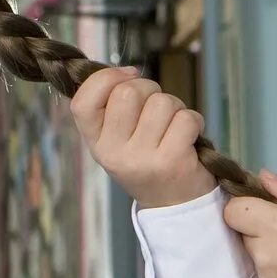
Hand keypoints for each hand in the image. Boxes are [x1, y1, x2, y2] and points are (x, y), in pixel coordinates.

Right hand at [72, 66, 217, 209]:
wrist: (172, 205)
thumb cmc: (147, 159)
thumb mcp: (118, 139)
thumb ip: (113, 107)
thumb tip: (128, 72)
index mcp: (96, 143)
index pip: (83, 101)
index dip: (105, 78)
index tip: (127, 75)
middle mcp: (113, 153)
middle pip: (128, 91)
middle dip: (149, 89)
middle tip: (156, 109)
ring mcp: (142, 158)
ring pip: (162, 102)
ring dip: (174, 107)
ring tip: (172, 127)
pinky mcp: (172, 160)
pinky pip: (186, 118)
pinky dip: (193, 121)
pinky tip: (188, 137)